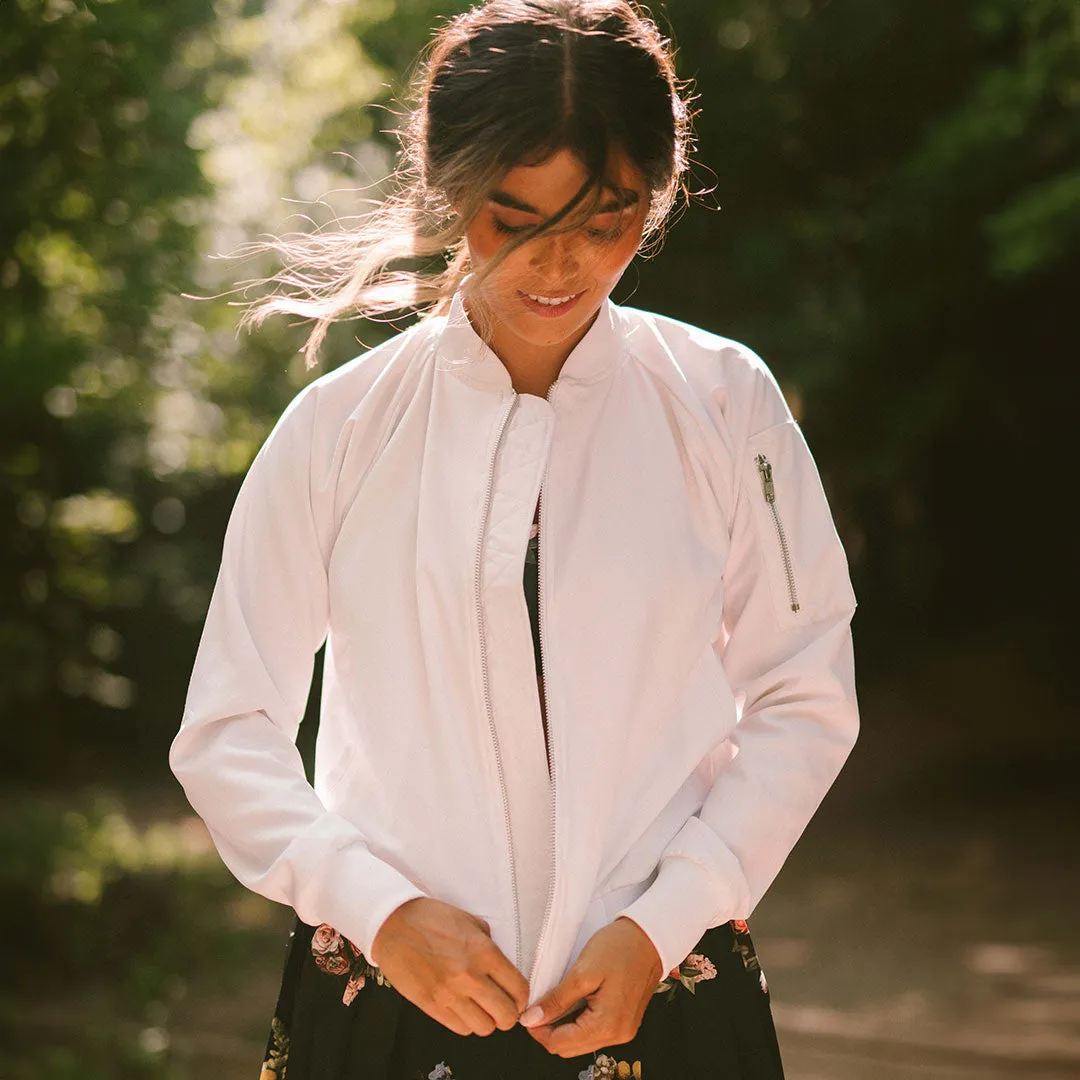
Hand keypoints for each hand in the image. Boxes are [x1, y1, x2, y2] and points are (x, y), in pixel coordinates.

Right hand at [369, 897, 529, 1035]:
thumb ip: (489, 943)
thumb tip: (500, 965)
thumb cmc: (431, 918)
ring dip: (485, 1020)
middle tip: (501, 1006)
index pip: (518, 989)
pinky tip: (462, 1008)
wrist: (394, 924)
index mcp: (484, 952)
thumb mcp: (469, 921)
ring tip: (479, 1008)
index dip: (522, 998)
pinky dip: (465, 1022)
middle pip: (506, 1016)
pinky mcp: (432, 1006)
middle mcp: (470, 976)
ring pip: (484, 1028)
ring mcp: (450, 994)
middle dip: (508, 1014)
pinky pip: (460, 1028)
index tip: (517, 998)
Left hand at [518, 916, 662, 1057]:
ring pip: (581, 1042)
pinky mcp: (624, 1022)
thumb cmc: (619, 948)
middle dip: (548, 1030)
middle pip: (569, 1048)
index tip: (527, 1011)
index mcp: (606, 1025)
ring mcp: (622, 1030)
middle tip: (538, 1005)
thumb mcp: (582, 972)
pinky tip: (572, 1003)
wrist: (650, 937)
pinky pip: (594, 1032)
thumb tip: (531, 1020)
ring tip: (554, 1001)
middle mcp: (617, 1035)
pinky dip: (578, 1022)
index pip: (559, 1044)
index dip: (537, 1030)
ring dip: (563, 1027)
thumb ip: (556, 1000)